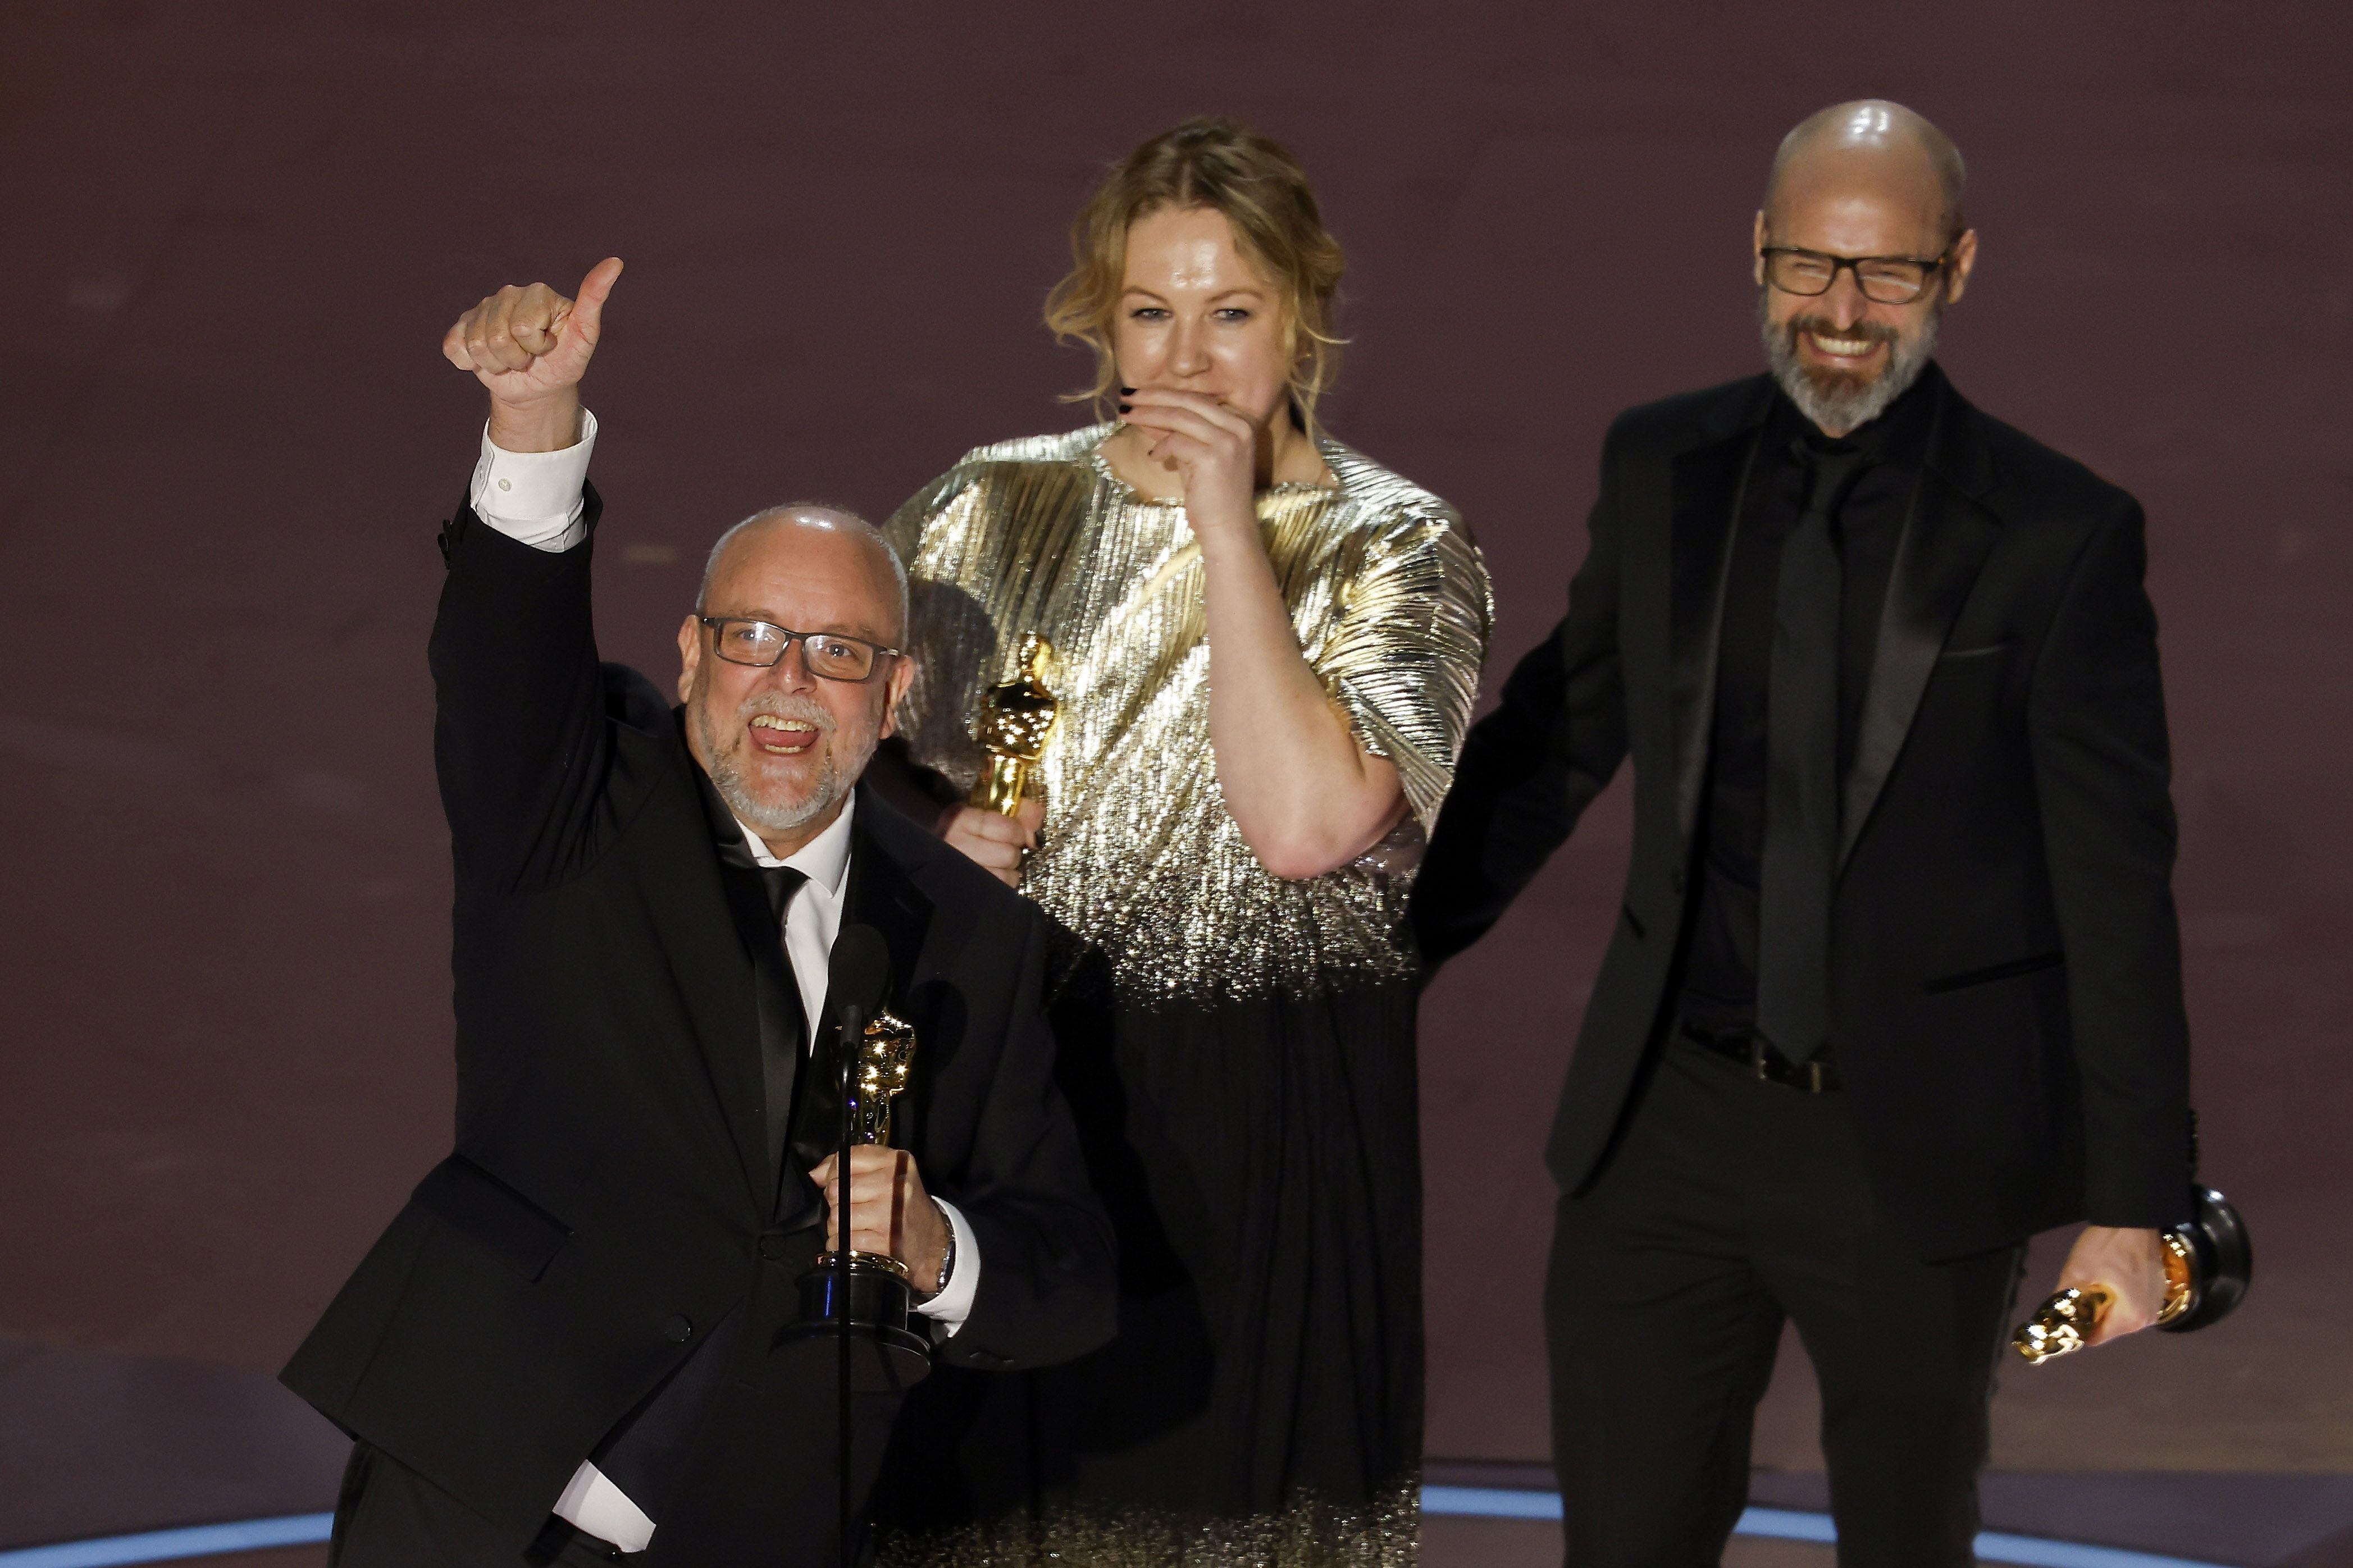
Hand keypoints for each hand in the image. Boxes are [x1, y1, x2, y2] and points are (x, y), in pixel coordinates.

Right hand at [441, 256, 622, 451]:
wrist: (539, 388)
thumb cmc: (564, 361)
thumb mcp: (585, 336)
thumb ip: (594, 298)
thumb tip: (616, 261)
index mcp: (538, 292)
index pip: (523, 327)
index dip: (536, 346)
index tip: (549, 346)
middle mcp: (508, 294)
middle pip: (498, 338)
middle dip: (516, 358)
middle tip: (530, 357)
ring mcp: (483, 309)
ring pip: (477, 345)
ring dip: (498, 363)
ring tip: (513, 359)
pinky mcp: (462, 326)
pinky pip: (454, 348)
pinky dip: (471, 363)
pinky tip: (489, 359)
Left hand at [807, 1146, 949, 1292]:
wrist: (932, 1241)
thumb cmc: (903, 1205)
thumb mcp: (887, 1175)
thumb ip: (851, 1167)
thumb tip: (814, 1174)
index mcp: (896, 1162)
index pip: (847, 1159)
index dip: (834, 1173)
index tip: (840, 1183)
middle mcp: (895, 1184)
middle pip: (838, 1189)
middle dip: (836, 1202)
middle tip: (851, 1208)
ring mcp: (890, 1214)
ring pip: (837, 1217)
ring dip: (838, 1226)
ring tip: (855, 1227)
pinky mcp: (884, 1241)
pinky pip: (843, 1240)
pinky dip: (842, 1244)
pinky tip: (857, 1241)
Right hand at [941, 798, 1042, 887]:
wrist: (935, 852)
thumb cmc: (965, 831)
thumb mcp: (983, 812)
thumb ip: (1015, 811)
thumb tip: (1038, 815)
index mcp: (960, 819)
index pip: (1006, 828)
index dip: (1018, 832)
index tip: (1015, 834)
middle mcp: (955, 845)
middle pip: (1008, 854)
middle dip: (1012, 852)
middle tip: (1003, 850)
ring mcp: (959, 871)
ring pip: (1005, 876)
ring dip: (1008, 871)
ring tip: (997, 864)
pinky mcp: (967, 891)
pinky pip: (1000, 890)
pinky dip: (1003, 884)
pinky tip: (994, 876)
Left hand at [1118, 387, 1259, 548]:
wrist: (1229, 529)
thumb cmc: (1213, 496)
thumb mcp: (1195, 457)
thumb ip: (1178, 433)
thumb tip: (1147, 413)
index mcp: (1239, 422)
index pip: (1197, 399)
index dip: (1166, 395)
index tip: (1140, 394)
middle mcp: (1238, 427)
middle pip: (1188, 402)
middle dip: (1153, 397)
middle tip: (1127, 395)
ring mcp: (1228, 441)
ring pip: (1179, 417)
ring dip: (1148, 414)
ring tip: (1126, 414)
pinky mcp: (1213, 457)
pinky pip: (1176, 441)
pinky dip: (1160, 447)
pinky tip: (1153, 457)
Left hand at [2055, 1225, 2167, 1345]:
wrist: (2134, 1219)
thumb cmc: (2106, 1247)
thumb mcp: (2076, 1272)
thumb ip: (2063, 1299)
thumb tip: (2052, 1317)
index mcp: (2130, 1320)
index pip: (2096, 1338)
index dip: (2077, 1329)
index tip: (2064, 1315)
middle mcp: (2147, 1319)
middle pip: (2109, 1327)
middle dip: (2091, 1316)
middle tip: (2075, 1296)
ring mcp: (2155, 1305)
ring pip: (2120, 1315)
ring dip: (2105, 1305)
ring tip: (2091, 1285)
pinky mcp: (2157, 1291)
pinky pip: (2132, 1303)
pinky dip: (2119, 1296)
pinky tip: (2109, 1279)